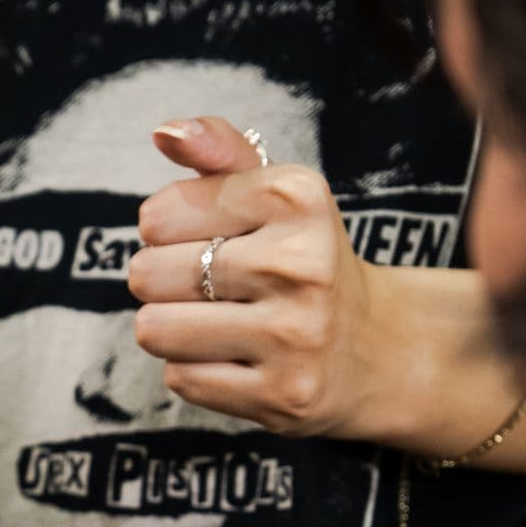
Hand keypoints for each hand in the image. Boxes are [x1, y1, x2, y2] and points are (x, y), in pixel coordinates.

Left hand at [129, 116, 387, 437]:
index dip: (165, 229)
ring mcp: (295, 336)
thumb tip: (163, 130)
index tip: (206, 236)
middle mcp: (301, 264)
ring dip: (170, 330)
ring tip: (216, 322)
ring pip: (156, 330)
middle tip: (209, 287)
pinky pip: (181, 379)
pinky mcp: (283, 395)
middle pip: (148, 274)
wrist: (377, 349)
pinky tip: (237, 358)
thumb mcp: (277, 195)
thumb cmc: (303, 261)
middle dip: (162, 282)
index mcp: (297, 198)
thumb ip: (219, 153)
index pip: (159, 214)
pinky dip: (195, 371)